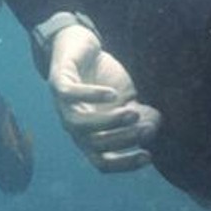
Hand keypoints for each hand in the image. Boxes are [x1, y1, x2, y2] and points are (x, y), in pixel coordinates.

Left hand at [39, 16, 159, 173]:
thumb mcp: (128, 99)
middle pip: (93, 144)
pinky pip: (70, 94)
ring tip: (132, 112)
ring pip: (79, 124)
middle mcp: (73, 126)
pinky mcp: (58, 82)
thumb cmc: (105, 79)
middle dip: (123, 139)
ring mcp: (63, 105)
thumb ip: (140, 116)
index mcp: (88, 135)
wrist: (80, 46)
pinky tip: (112, 94)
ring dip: (108, 122)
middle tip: (146, 128)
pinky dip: (92, 96)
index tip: (148, 156)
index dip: (124, 164)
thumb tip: (152, 130)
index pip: (101, 162)